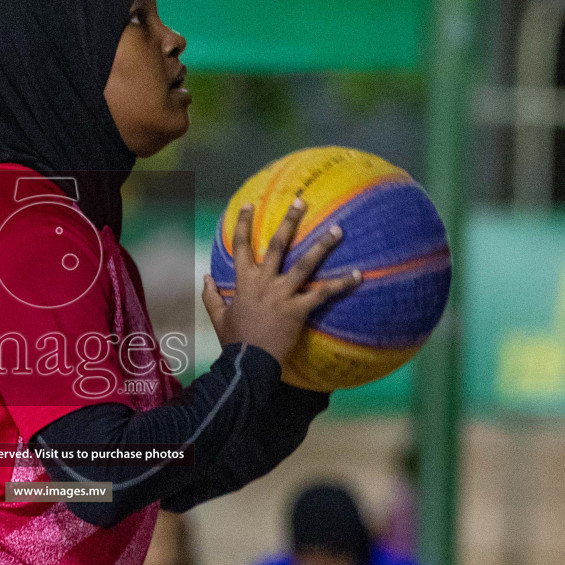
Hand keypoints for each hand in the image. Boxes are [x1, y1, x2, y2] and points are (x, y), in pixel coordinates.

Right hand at [203, 201, 360, 364]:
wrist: (249, 363)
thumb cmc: (235, 341)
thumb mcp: (218, 317)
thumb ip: (211, 296)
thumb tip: (206, 278)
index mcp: (244, 282)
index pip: (241, 246)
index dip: (243, 224)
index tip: (248, 204)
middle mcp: (264, 282)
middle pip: (277, 245)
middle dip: (289, 221)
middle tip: (301, 201)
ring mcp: (282, 295)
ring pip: (304, 263)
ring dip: (322, 245)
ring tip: (337, 229)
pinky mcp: (298, 309)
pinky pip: (323, 293)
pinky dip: (341, 284)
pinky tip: (358, 275)